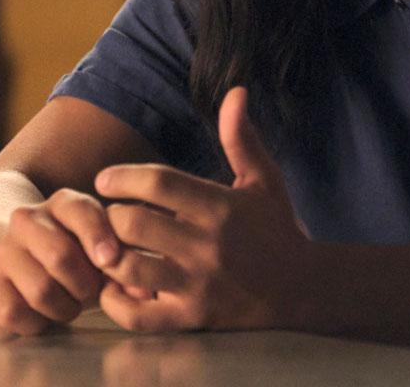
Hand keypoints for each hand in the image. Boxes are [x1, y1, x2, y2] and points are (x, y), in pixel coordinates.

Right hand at [0, 188, 124, 334]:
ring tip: (71, 304)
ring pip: (41, 290)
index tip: (110, 260)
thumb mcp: (99, 245)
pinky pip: (17, 313)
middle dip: (85, 284)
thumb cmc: (73, 253)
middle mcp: (27, 220)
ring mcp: (3, 251)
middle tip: (90, 292)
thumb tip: (144, 291)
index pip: (80, 211)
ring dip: (65, 308)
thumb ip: (126, 263)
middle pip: (61, 257)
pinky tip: (45, 314)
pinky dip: (39, 323)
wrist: (7, 256)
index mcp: (62, 203)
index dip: (98, 236)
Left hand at [94, 86, 309, 331]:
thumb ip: (241, 138)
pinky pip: (137, 314)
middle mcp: (207, 245)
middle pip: (132, 223)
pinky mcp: (192, 317)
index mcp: (221, 206)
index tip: (105, 180)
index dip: (122, 177)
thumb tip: (235, 91)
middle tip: (108, 215)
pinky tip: (117, 285)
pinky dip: (115, 300)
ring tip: (108, 247)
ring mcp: (198, 284)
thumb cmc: (277, 228)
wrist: (304, 290)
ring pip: (128, 266)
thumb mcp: (264, 179)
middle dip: (111, 215)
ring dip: (109, 255)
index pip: (158, 183)